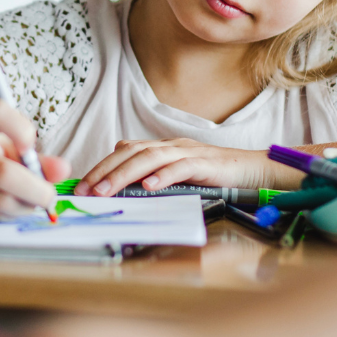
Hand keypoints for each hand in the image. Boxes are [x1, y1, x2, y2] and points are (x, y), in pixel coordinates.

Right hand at [0, 101, 71, 220]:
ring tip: (32, 201)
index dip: (21, 129)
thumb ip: (32, 156)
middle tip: (49, 195)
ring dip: (25, 206)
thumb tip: (63, 170)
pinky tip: (12, 207)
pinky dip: (9, 214)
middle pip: (2, 173)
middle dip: (36, 189)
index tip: (30, 144)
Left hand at [75, 139, 276, 196]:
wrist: (253, 170)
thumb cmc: (215, 176)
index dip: (102, 166)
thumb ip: (155, 174)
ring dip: (125, 174)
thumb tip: (127, 181)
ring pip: (150, 158)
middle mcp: (172, 146)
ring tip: (106, 190)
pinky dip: (164, 176)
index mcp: (164, 148)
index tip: (83, 185)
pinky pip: (182, 168)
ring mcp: (189, 153)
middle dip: (105, 171)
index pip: (126, 151)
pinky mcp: (207, 164)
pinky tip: (149, 186)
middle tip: (86, 190)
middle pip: (132, 152)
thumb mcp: (179, 175)